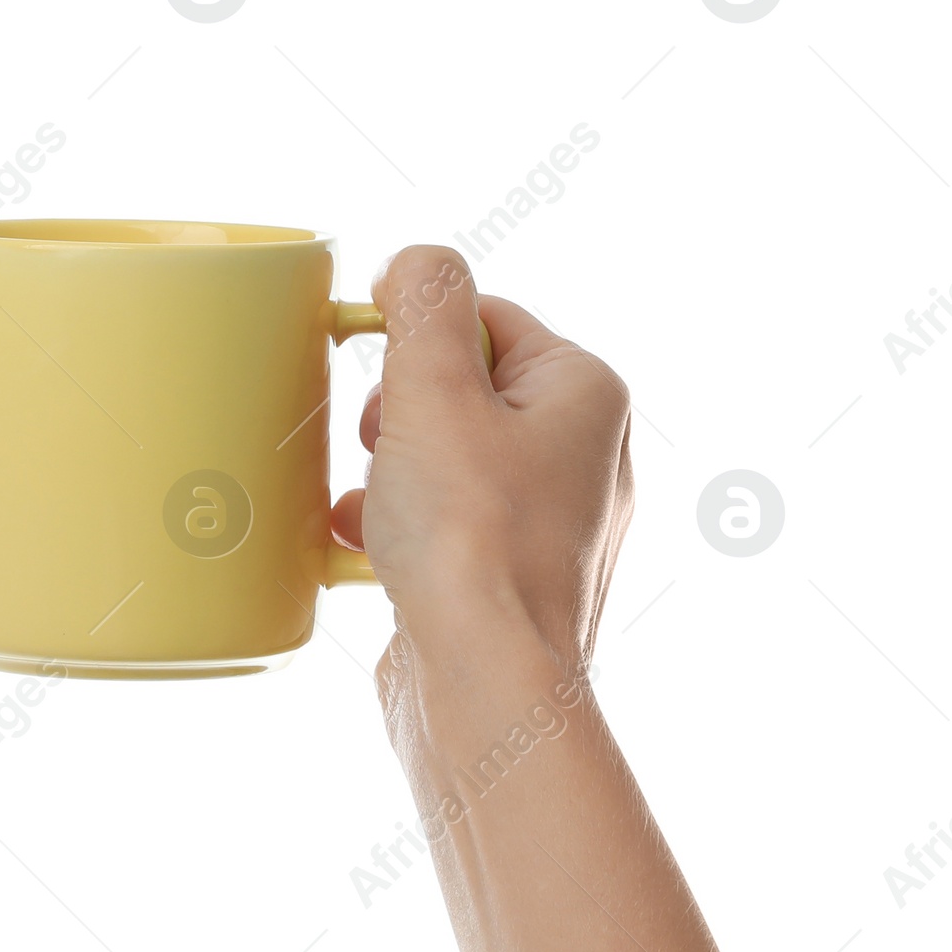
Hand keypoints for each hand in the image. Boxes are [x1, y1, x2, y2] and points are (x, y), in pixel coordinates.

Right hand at [331, 246, 634, 681]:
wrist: (486, 689)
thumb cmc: (471, 543)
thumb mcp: (435, 388)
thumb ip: (426, 303)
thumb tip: (419, 263)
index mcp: (587, 394)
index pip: (489, 318)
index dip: (417, 337)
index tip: (371, 366)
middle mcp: (585, 459)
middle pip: (464, 393)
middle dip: (400, 415)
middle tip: (383, 446)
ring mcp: (551, 530)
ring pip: (446, 465)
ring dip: (389, 475)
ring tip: (375, 505)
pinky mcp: (510, 586)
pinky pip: (445, 531)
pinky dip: (396, 532)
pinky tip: (364, 550)